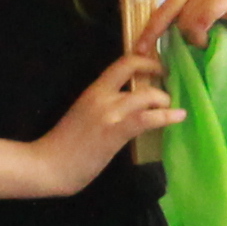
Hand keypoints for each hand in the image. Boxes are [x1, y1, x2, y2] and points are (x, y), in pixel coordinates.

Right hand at [30, 51, 184, 192]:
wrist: (47, 165)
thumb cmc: (63, 147)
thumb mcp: (84, 117)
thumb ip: (103, 108)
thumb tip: (127, 109)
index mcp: (93, 91)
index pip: (121, 63)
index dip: (143, 60)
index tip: (156, 66)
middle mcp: (101, 96)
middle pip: (133, 68)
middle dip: (157, 69)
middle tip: (169, 80)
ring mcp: (108, 113)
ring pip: (145, 94)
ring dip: (164, 99)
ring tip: (173, 107)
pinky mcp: (115, 131)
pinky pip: (146, 118)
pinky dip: (166, 116)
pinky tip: (178, 117)